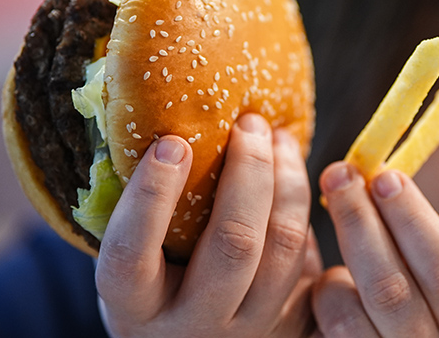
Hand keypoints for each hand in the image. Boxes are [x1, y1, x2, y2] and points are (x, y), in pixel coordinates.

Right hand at [96, 113, 321, 336]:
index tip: (171, 143)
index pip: (131, 257)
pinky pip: (308, 258)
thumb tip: (160, 123)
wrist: (186, 337)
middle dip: (250, 172)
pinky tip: (291, 170)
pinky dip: (303, 206)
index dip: (150, 198)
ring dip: (287, 181)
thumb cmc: (147, 280)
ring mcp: (247, 329)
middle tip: (249, 123)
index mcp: (135, 308)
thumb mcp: (130, 255)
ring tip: (278, 136)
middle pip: (234, 246)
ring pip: (284, 248)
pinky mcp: (289, 323)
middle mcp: (193, 326)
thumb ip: (140, 210)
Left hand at [313, 163, 438, 336]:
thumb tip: (377, 178)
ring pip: (349, 316)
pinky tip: (334, 281)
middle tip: (339, 175)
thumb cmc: (433, 310)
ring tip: (341, 230)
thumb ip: (422, 245)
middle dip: (360, 223)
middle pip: (391, 291)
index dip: (415, 221)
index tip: (385, 176)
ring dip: (338, 265)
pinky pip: (330, 330)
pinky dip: (326, 297)